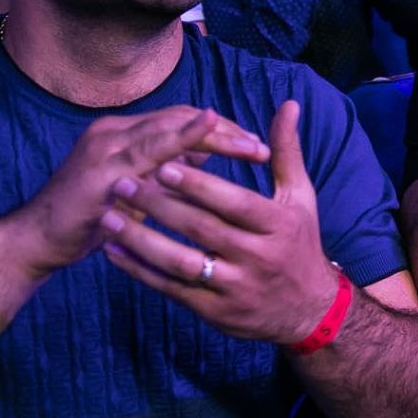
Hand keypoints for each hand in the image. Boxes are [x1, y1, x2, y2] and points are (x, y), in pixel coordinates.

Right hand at [8, 108, 270, 277]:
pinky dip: (182, 139)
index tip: (255, 143)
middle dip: (226, 130)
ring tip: (252, 148)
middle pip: (180, 118)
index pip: (180, 120)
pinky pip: (148, 150)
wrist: (38, 241)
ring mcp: (106, 147)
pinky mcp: (101, 170)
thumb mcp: (137, 190)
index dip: (219, 129)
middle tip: (264, 147)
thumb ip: (167, 169)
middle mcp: (114, 132)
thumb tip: (207, 153)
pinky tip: (208, 141)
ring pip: (170, 128)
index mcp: (123, 134)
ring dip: (216, 136)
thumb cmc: (91, 218)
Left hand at [100, 101, 343, 344]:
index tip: (163, 164)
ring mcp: (236, 288)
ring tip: (109, 218)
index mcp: (278, 225)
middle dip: (159, 206)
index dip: (198, 185)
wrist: (307, 309)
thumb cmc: (299, 242)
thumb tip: (289, 105)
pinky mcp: (216, 312)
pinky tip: (115, 253)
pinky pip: (172, 290)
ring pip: (181, 262)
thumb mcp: (300, 197)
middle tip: (121, 183)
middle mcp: (258, 258)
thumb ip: (286, 152)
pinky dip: (140, 272)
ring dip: (141, 240)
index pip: (234, 202)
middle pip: (202, 229)